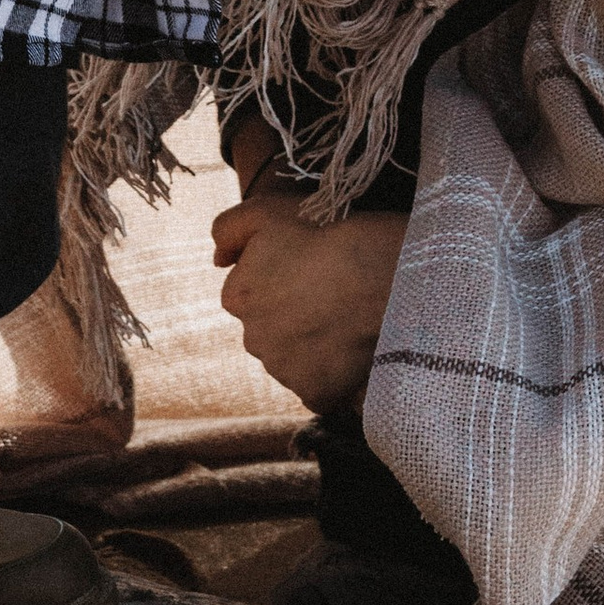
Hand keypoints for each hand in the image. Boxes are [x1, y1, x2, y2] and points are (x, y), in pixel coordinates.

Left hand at [210, 176, 410, 408]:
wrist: (386, 274)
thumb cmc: (331, 235)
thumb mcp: (269, 211)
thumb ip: (229, 229)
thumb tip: (218, 259)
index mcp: (238, 297)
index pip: (250, 294)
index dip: (281, 279)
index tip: (310, 269)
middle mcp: (253, 340)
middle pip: (270, 329)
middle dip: (294, 316)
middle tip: (333, 294)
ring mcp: (285, 371)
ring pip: (293, 359)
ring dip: (313, 345)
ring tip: (348, 320)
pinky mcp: (315, 393)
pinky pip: (319, 387)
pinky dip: (332, 374)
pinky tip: (354, 351)